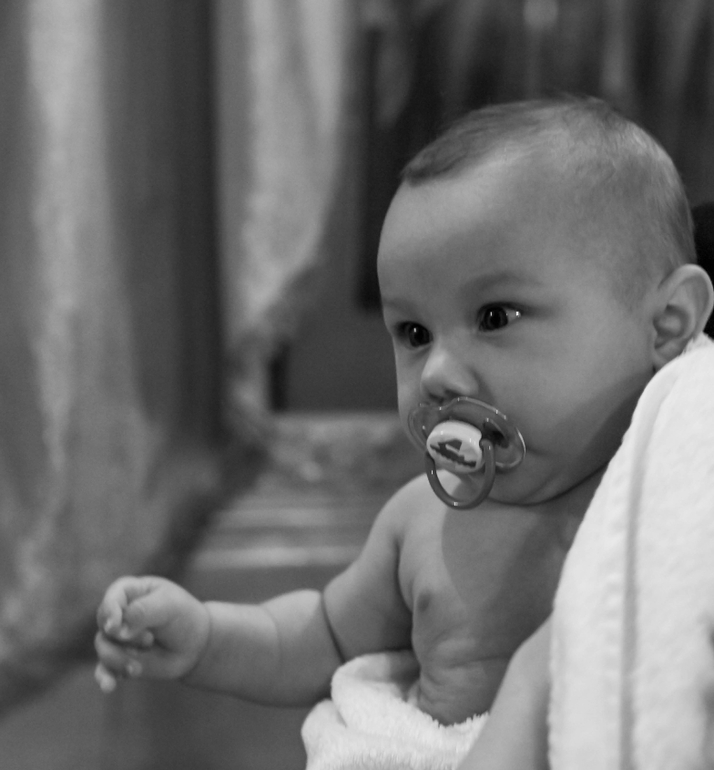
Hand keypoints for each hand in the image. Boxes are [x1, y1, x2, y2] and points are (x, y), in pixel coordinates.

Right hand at [94, 575, 209, 692]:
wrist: (195, 644)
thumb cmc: (184, 616)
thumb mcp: (170, 606)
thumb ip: (143, 611)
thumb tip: (117, 630)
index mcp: (131, 591)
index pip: (112, 598)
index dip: (110, 612)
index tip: (115, 627)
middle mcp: (119, 613)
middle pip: (105, 625)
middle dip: (124, 638)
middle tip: (149, 640)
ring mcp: (117, 638)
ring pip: (103, 648)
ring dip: (119, 659)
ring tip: (138, 666)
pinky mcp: (119, 659)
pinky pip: (103, 669)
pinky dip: (105, 677)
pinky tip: (110, 686)